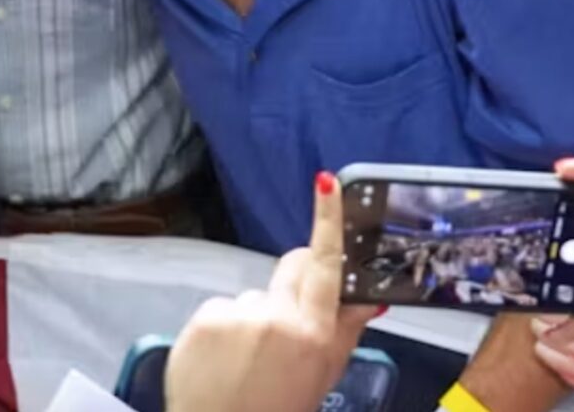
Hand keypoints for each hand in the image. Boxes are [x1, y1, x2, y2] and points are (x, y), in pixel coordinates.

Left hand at [163, 172, 383, 411]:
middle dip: (298, 279)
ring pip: (255, 296)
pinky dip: (225, 327)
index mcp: (313, 333)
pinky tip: (223, 359)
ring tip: (248, 358)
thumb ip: (343, 333)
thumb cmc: (278, 410)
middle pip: (293, 267)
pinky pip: (223, 308)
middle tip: (292, 316)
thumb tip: (368, 299)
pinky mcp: (205, 318)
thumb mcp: (322, 377)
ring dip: (256, 315)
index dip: (327, 219)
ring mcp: (238, 315)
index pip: (324, 264)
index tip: (327, 183)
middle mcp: (277, 317)